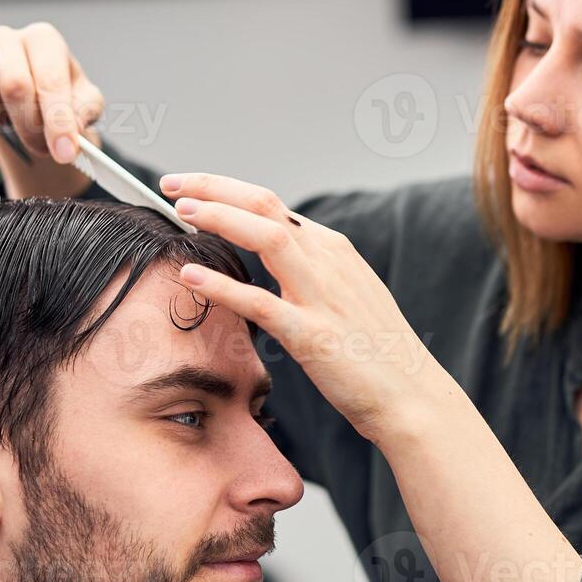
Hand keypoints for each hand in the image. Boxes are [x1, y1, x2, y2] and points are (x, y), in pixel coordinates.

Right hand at [0, 21, 103, 163]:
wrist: (27, 99)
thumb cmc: (57, 97)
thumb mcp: (83, 102)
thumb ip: (84, 111)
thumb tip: (72, 128)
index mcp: (43, 40)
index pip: (50, 80)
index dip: (58, 120)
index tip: (65, 152)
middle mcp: (6, 38)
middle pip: (14, 86)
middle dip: (30, 126)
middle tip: (40, 147)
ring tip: (12, 124)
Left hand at [161, 173, 448, 443]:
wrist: (411, 397)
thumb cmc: (376, 353)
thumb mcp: (346, 296)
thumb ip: (312, 272)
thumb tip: (275, 257)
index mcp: (334, 250)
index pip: (272, 204)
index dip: (225, 191)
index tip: (190, 190)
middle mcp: (329, 261)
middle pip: (265, 204)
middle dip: (213, 188)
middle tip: (170, 184)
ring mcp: (323, 296)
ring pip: (266, 236)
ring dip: (219, 217)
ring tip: (181, 212)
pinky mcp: (314, 335)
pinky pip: (262, 302)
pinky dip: (223, 285)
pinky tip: (191, 276)